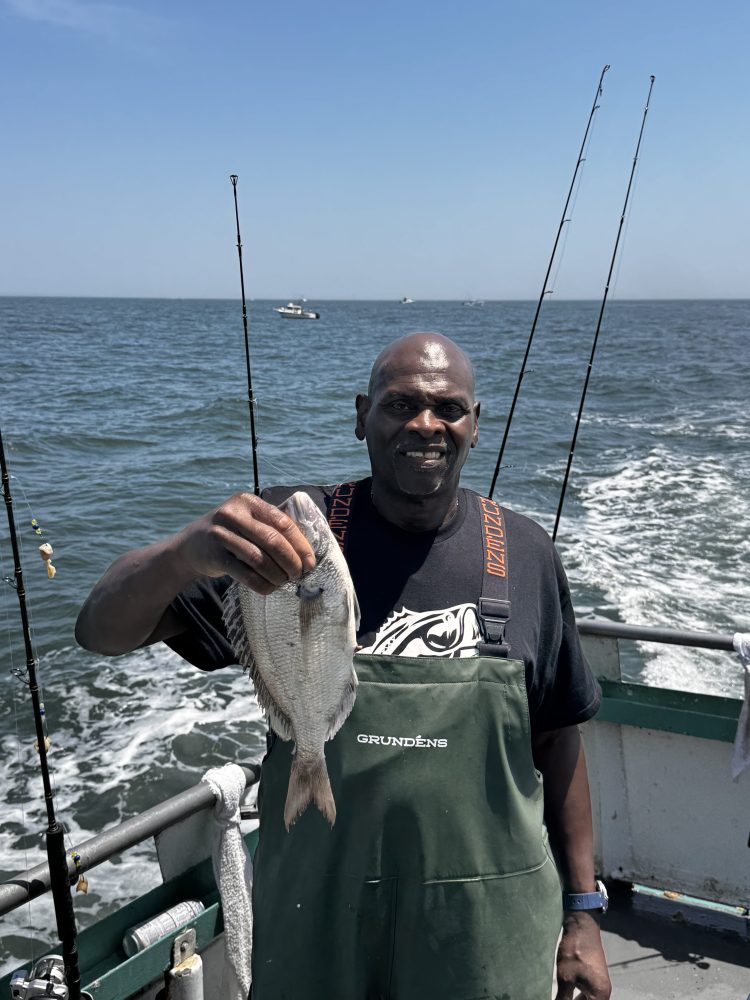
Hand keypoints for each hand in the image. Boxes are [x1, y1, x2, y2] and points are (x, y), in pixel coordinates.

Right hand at [174, 492, 316, 593]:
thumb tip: (306, 553)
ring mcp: (221, 534)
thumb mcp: (247, 521)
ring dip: (277, 574)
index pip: (282, 522)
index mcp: (247, 501)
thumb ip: (271, 528)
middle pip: (273, 540)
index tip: (310, 562)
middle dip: (291, 561)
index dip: (300, 544)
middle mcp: (233, 514)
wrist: (190, 546)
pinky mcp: (214, 556)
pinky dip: (262, 584)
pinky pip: (245, 573)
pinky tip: (269, 588)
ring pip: (259, 558)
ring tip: (284, 582)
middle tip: (298, 575)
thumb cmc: (230, 534)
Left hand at [554, 911, 610, 999]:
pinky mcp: (595, 977)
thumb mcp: (565, 977)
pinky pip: (588, 994)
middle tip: (561, 999)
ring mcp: (600, 984)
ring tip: (563, 998)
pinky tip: (568, 995)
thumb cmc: (575, 951)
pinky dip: (579, 997)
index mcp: (599, 995)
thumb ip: (563, 998)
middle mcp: (603, 992)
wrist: (582, 927)